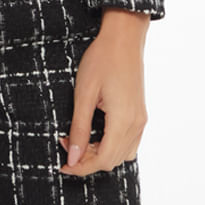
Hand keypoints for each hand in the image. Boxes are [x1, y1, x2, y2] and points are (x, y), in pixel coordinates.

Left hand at [58, 8, 149, 175]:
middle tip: (66, 144)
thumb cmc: (101, 60)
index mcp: (123, 120)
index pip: (103, 160)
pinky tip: (97, 134)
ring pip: (123, 154)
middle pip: (113, 160)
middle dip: (88, 160)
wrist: (123, 37)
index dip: (82, 167)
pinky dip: (112, 146)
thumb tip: (73, 157)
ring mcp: (141, 119)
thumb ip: (79, 128)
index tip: (63, 164)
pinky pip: (129, 142)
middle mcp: (136, 124)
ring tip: (80, 139)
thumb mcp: (84, 93)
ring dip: (100, 154)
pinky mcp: (140, 114)